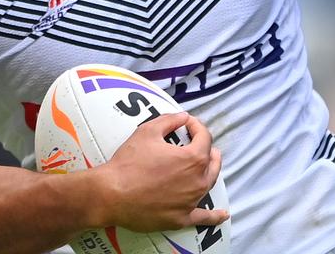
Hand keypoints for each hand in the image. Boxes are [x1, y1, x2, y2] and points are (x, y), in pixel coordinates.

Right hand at [94, 113, 227, 231]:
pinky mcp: (182, 218)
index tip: (186, 124)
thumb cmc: (129, 162)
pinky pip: (204, 218)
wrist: (111, 194)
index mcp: (194, 158)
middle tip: (195, 142)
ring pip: (209, 184)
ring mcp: (192, 201)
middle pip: (213, 161)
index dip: (196, 126)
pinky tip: (223, 214)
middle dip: (206, 148)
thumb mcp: (147, 131)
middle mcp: (198, 180)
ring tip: (204, 165)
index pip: (204, 137)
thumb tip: (183, 117)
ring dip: (207, 171)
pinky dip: (215, 216)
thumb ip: (170, 120)